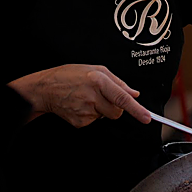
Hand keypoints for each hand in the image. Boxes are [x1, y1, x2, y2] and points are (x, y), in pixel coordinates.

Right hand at [8, 65, 151, 127]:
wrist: (45, 89)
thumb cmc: (70, 76)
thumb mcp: (96, 70)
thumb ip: (118, 82)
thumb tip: (134, 93)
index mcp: (98, 80)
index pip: (122, 98)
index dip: (136, 109)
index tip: (147, 117)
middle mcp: (92, 96)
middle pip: (117, 112)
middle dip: (115, 107)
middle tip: (102, 97)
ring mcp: (85, 111)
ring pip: (106, 117)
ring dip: (102, 110)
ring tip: (87, 98)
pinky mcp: (79, 122)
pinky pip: (95, 121)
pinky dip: (91, 115)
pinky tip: (80, 105)